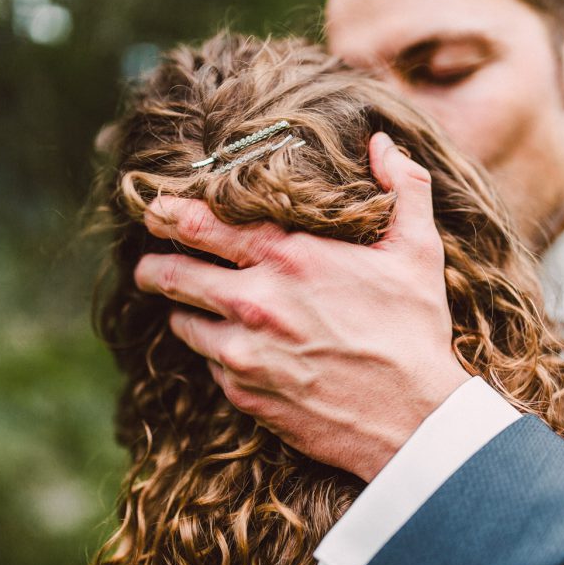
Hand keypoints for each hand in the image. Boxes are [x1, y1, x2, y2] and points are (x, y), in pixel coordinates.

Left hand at [134, 133, 470, 481]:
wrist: (413, 422)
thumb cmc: (415, 332)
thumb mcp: (419, 251)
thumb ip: (402, 187)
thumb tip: (381, 142)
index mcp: (289, 257)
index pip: (203, 223)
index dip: (170, 213)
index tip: (155, 209)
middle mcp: (256, 302)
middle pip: (171, 273)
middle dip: (152, 266)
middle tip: (145, 264)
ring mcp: (244, 352)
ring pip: (182, 322)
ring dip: (183, 311)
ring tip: (191, 308)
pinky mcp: (243, 394)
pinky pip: (209, 365)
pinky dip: (216, 354)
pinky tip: (239, 351)